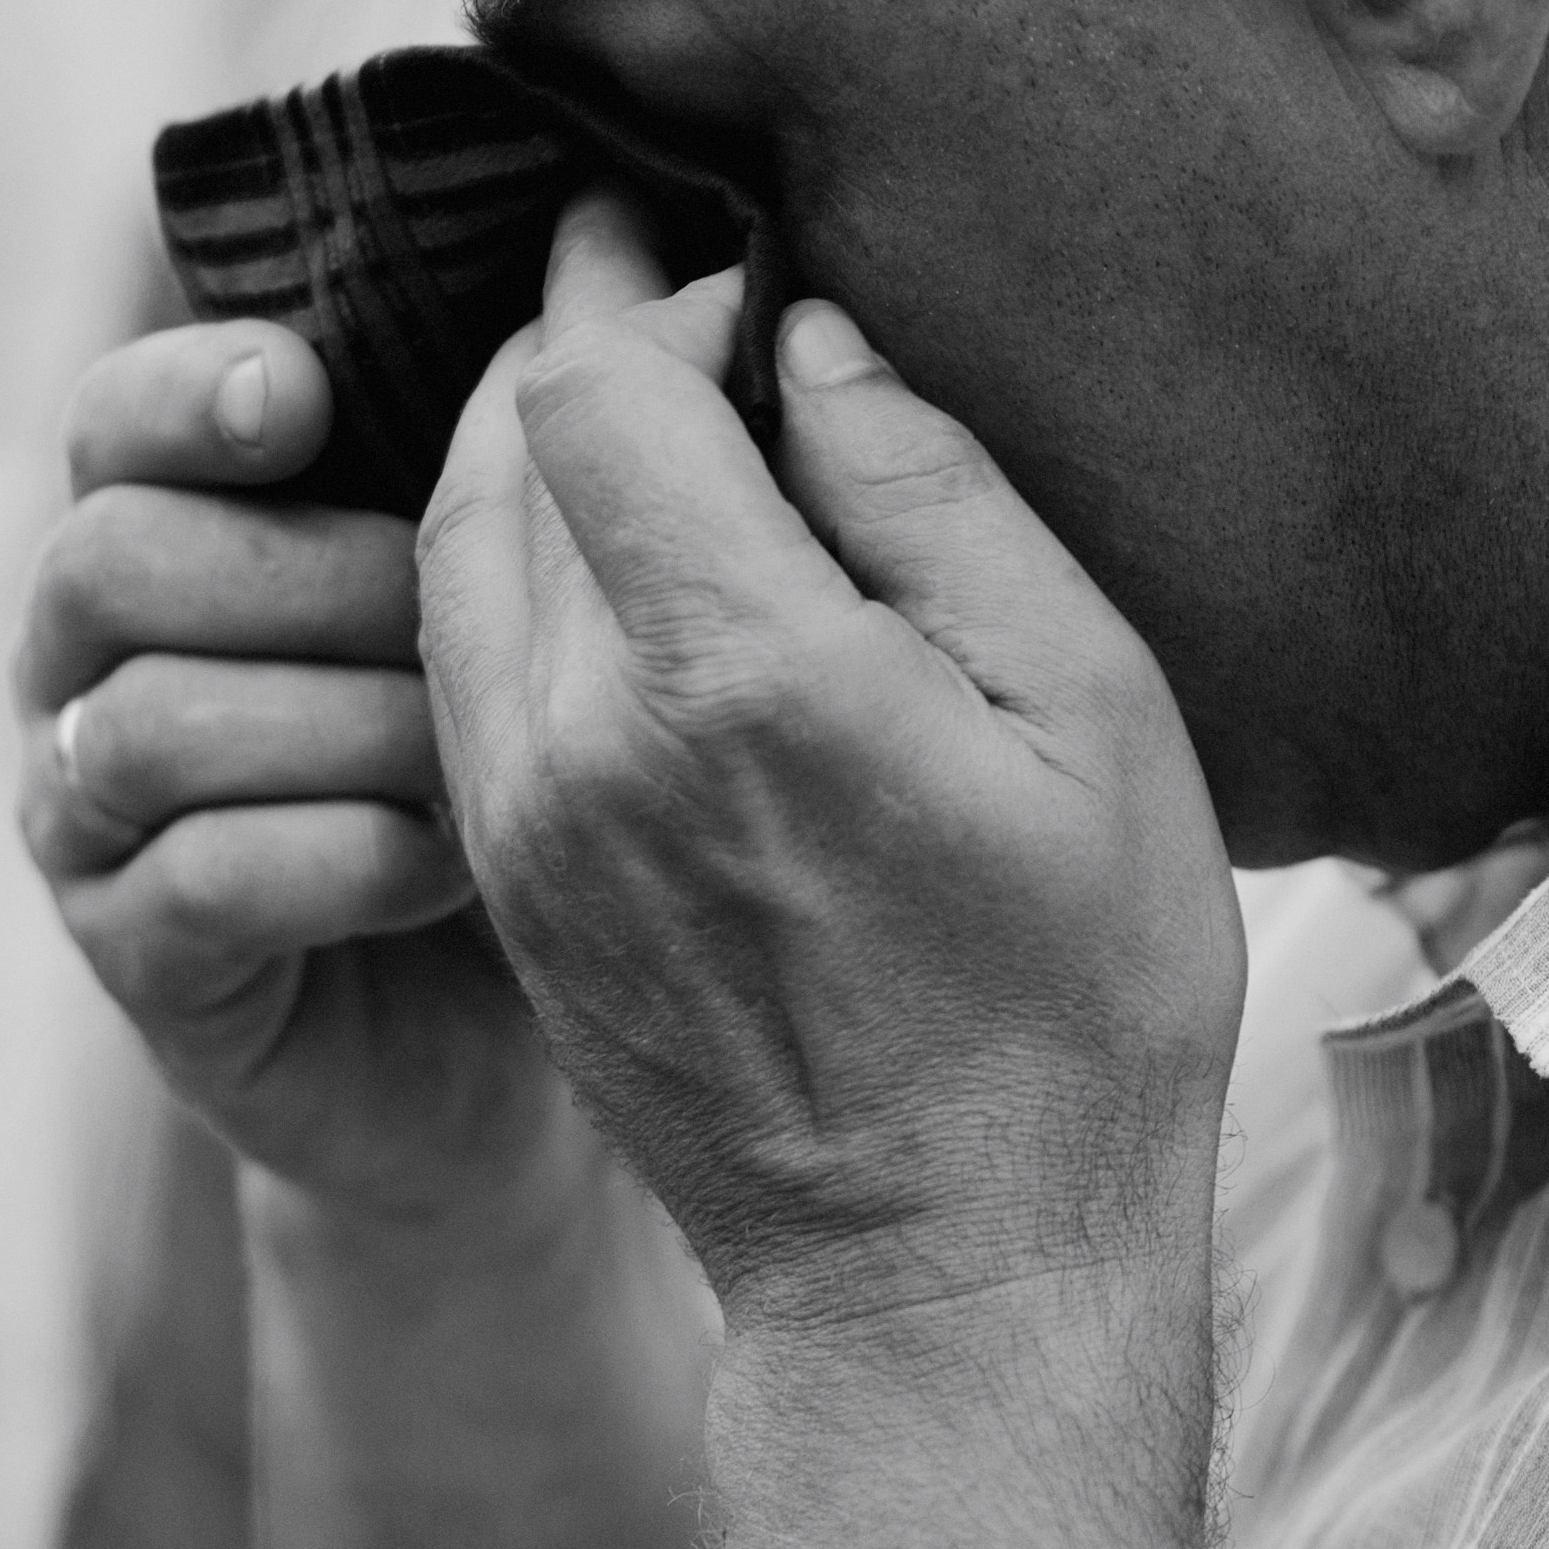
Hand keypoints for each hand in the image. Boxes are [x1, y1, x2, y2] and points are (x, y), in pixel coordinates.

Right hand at [16, 321, 554, 1216]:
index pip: (119, 427)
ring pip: (153, 722)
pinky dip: (345, 861)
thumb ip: (499, 477)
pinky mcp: (146, 962)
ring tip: (477, 769)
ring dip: (350, 731)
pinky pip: (202, 880)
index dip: (193, 394)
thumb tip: (592, 279)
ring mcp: (98, 823)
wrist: (532, 1015)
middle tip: (451, 627)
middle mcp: (100, 669)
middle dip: (310, 581)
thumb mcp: (522, 611)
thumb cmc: (534, 770)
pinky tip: (447, 869)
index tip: (305, 394)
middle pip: (118, 558)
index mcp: (180, 547)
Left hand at [417, 192, 1247, 1324]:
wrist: (949, 1270)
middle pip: (505, 451)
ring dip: (528, 455)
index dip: (660, 300)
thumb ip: (942, 505)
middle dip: (577, 343)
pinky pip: (463, 671)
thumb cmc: (1072, 1005)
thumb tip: (822, 349)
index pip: (601, 388)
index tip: (743, 289)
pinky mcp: (511, 894)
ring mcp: (521, 830)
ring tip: (619, 398)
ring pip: (457, 555)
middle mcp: (584, 742)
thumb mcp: (1091, 723)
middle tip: (649, 278)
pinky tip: (596, 558)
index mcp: (742, 677)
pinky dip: (508, 569)